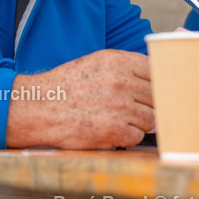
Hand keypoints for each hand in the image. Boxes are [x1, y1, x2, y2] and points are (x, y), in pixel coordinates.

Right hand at [6, 49, 153, 148]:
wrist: (40, 107)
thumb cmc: (67, 86)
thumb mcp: (96, 63)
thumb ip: (125, 68)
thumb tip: (155, 78)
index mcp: (119, 61)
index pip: (156, 70)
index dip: (157, 82)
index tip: (153, 90)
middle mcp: (122, 82)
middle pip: (157, 96)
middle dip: (150, 104)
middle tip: (136, 109)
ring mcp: (120, 107)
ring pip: (151, 118)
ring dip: (139, 123)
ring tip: (119, 120)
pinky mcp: (115, 130)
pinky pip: (137, 136)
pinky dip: (127, 138)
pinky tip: (111, 131)